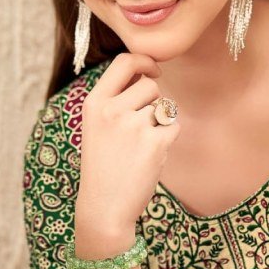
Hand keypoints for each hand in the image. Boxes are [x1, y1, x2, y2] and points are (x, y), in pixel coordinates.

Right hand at [75, 53, 181, 235]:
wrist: (104, 207)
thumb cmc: (103, 166)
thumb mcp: (97, 127)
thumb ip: (117, 99)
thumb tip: (147, 72)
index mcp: (94, 103)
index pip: (123, 62)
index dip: (144, 61)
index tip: (153, 70)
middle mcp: (112, 110)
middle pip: (151, 86)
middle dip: (153, 103)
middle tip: (139, 130)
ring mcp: (134, 126)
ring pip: (164, 107)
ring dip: (160, 123)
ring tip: (140, 146)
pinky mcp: (155, 143)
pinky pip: (174, 127)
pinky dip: (167, 140)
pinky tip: (149, 157)